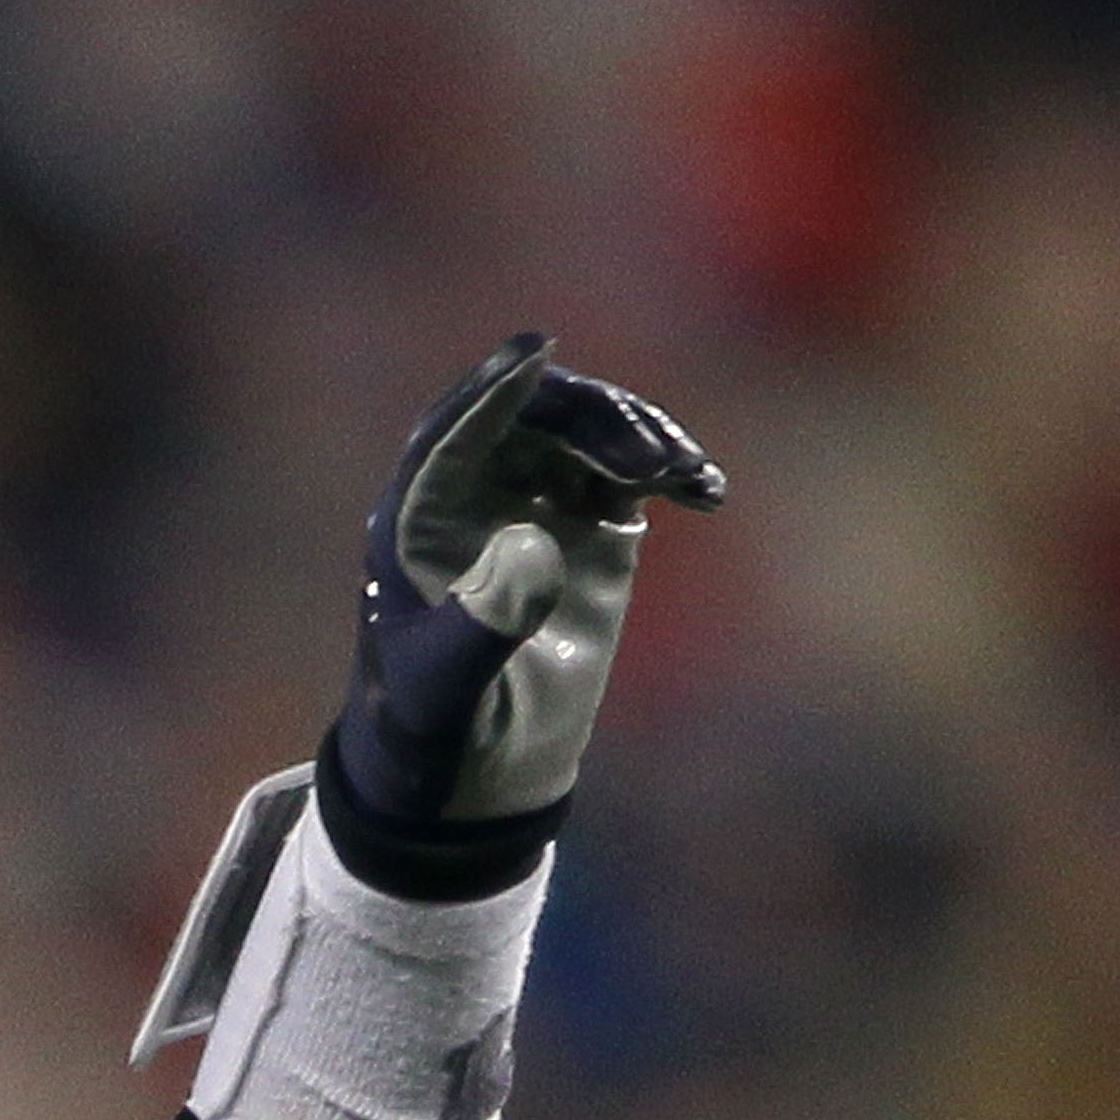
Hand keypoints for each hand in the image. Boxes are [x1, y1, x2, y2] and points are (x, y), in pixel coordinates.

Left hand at [330, 333, 724, 859]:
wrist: (474, 769)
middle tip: (653, 462)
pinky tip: (704, 492)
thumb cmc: (435, 728)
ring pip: (583, 432)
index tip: (537, 350)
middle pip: (530, 417)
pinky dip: (667, 468)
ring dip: (637, 436)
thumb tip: (532, 544)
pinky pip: (625, 470)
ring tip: (685, 476)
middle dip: (594, 419)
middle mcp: (470, 500)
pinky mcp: (585, 526)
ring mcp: (531, 505)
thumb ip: (482, 623)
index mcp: (415, 523)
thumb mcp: (447, 688)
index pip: (449, 436)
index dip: (489, 390)